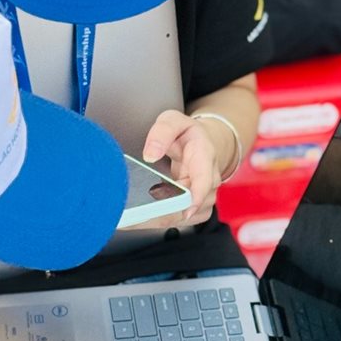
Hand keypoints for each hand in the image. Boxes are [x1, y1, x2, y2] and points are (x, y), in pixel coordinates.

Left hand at [136, 111, 225, 229]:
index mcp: (205, 156)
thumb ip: (161, 132)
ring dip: (155, 218)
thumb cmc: (186, 134)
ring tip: (130, 217)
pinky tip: (140, 217)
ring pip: (180, 217)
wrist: (201, 145)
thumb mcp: (173, 120)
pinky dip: (157, 220)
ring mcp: (205, 198)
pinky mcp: (197, 210)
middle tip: (131, 217)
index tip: (184, 210)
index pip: (204, 180)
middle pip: (188, 205)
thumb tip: (150, 155)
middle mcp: (210, 181)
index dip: (195, 197)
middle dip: (160, 213)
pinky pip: (177, 220)